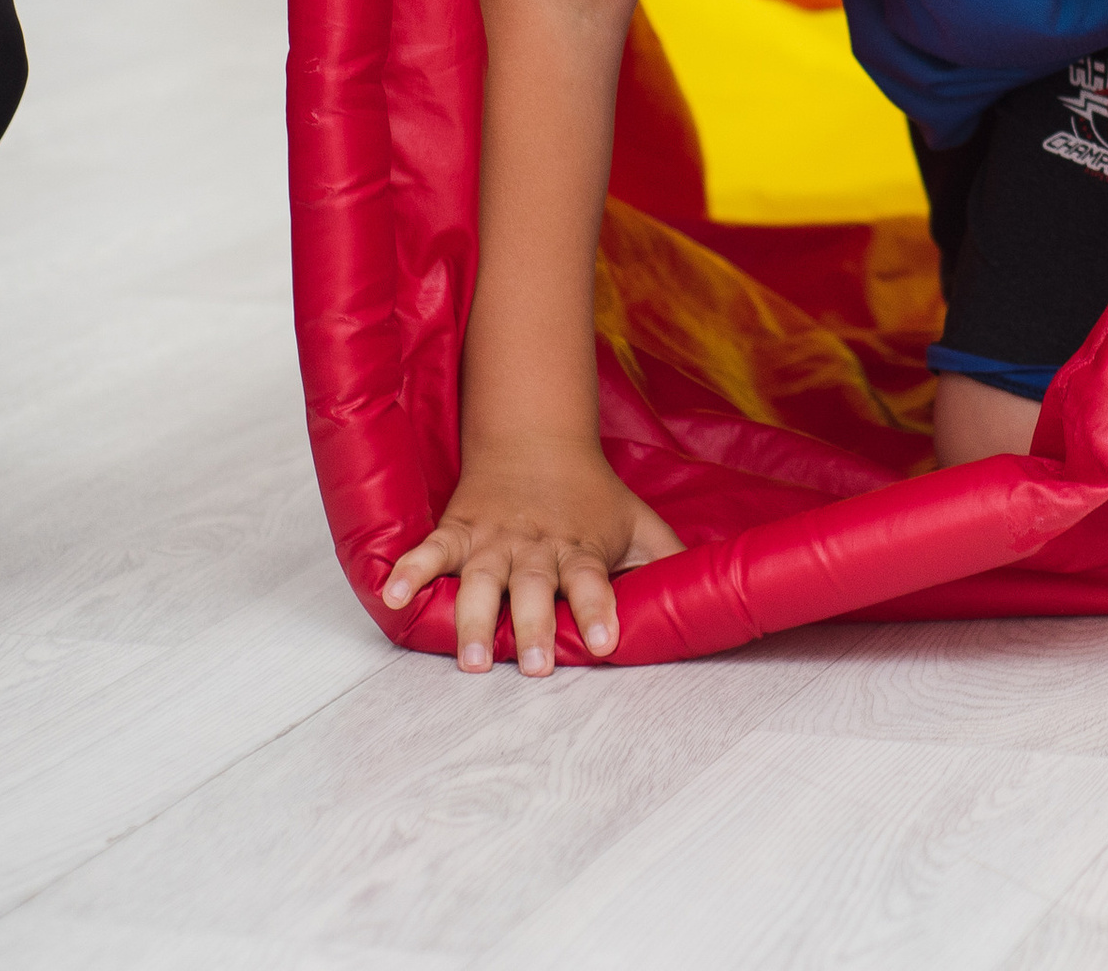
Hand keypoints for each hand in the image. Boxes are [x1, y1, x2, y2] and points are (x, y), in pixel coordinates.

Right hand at [382, 433, 682, 674]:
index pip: (595, 581)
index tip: (608, 642)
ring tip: (472, 659)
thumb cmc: (593, 497)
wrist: (538, 439)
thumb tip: (714, 595)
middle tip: (536, 668)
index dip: (602, 609)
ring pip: (482, 580)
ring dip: (475, 618)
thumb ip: (669, 561)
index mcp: (581, 549)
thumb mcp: (638, 524)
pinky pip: (430, 551)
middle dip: (536, 628)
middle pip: (536, 589)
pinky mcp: (459, 531)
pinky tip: (393, 595)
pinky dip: (410, 570)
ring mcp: (494, 540)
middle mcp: (536, 548)